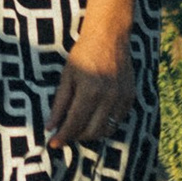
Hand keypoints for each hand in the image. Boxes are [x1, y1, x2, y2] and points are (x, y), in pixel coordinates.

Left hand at [47, 32, 131, 149]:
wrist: (109, 36)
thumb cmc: (83, 54)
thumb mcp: (66, 76)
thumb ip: (59, 104)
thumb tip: (50, 127)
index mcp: (90, 91)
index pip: (74, 123)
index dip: (63, 136)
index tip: (53, 144)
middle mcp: (109, 97)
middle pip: (91, 131)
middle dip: (76, 137)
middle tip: (65, 135)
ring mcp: (122, 98)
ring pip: (106, 129)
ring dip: (90, 134)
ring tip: (78, 129)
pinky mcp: (131, 97)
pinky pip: (118, 121)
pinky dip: (105, 125)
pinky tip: (94, 119)